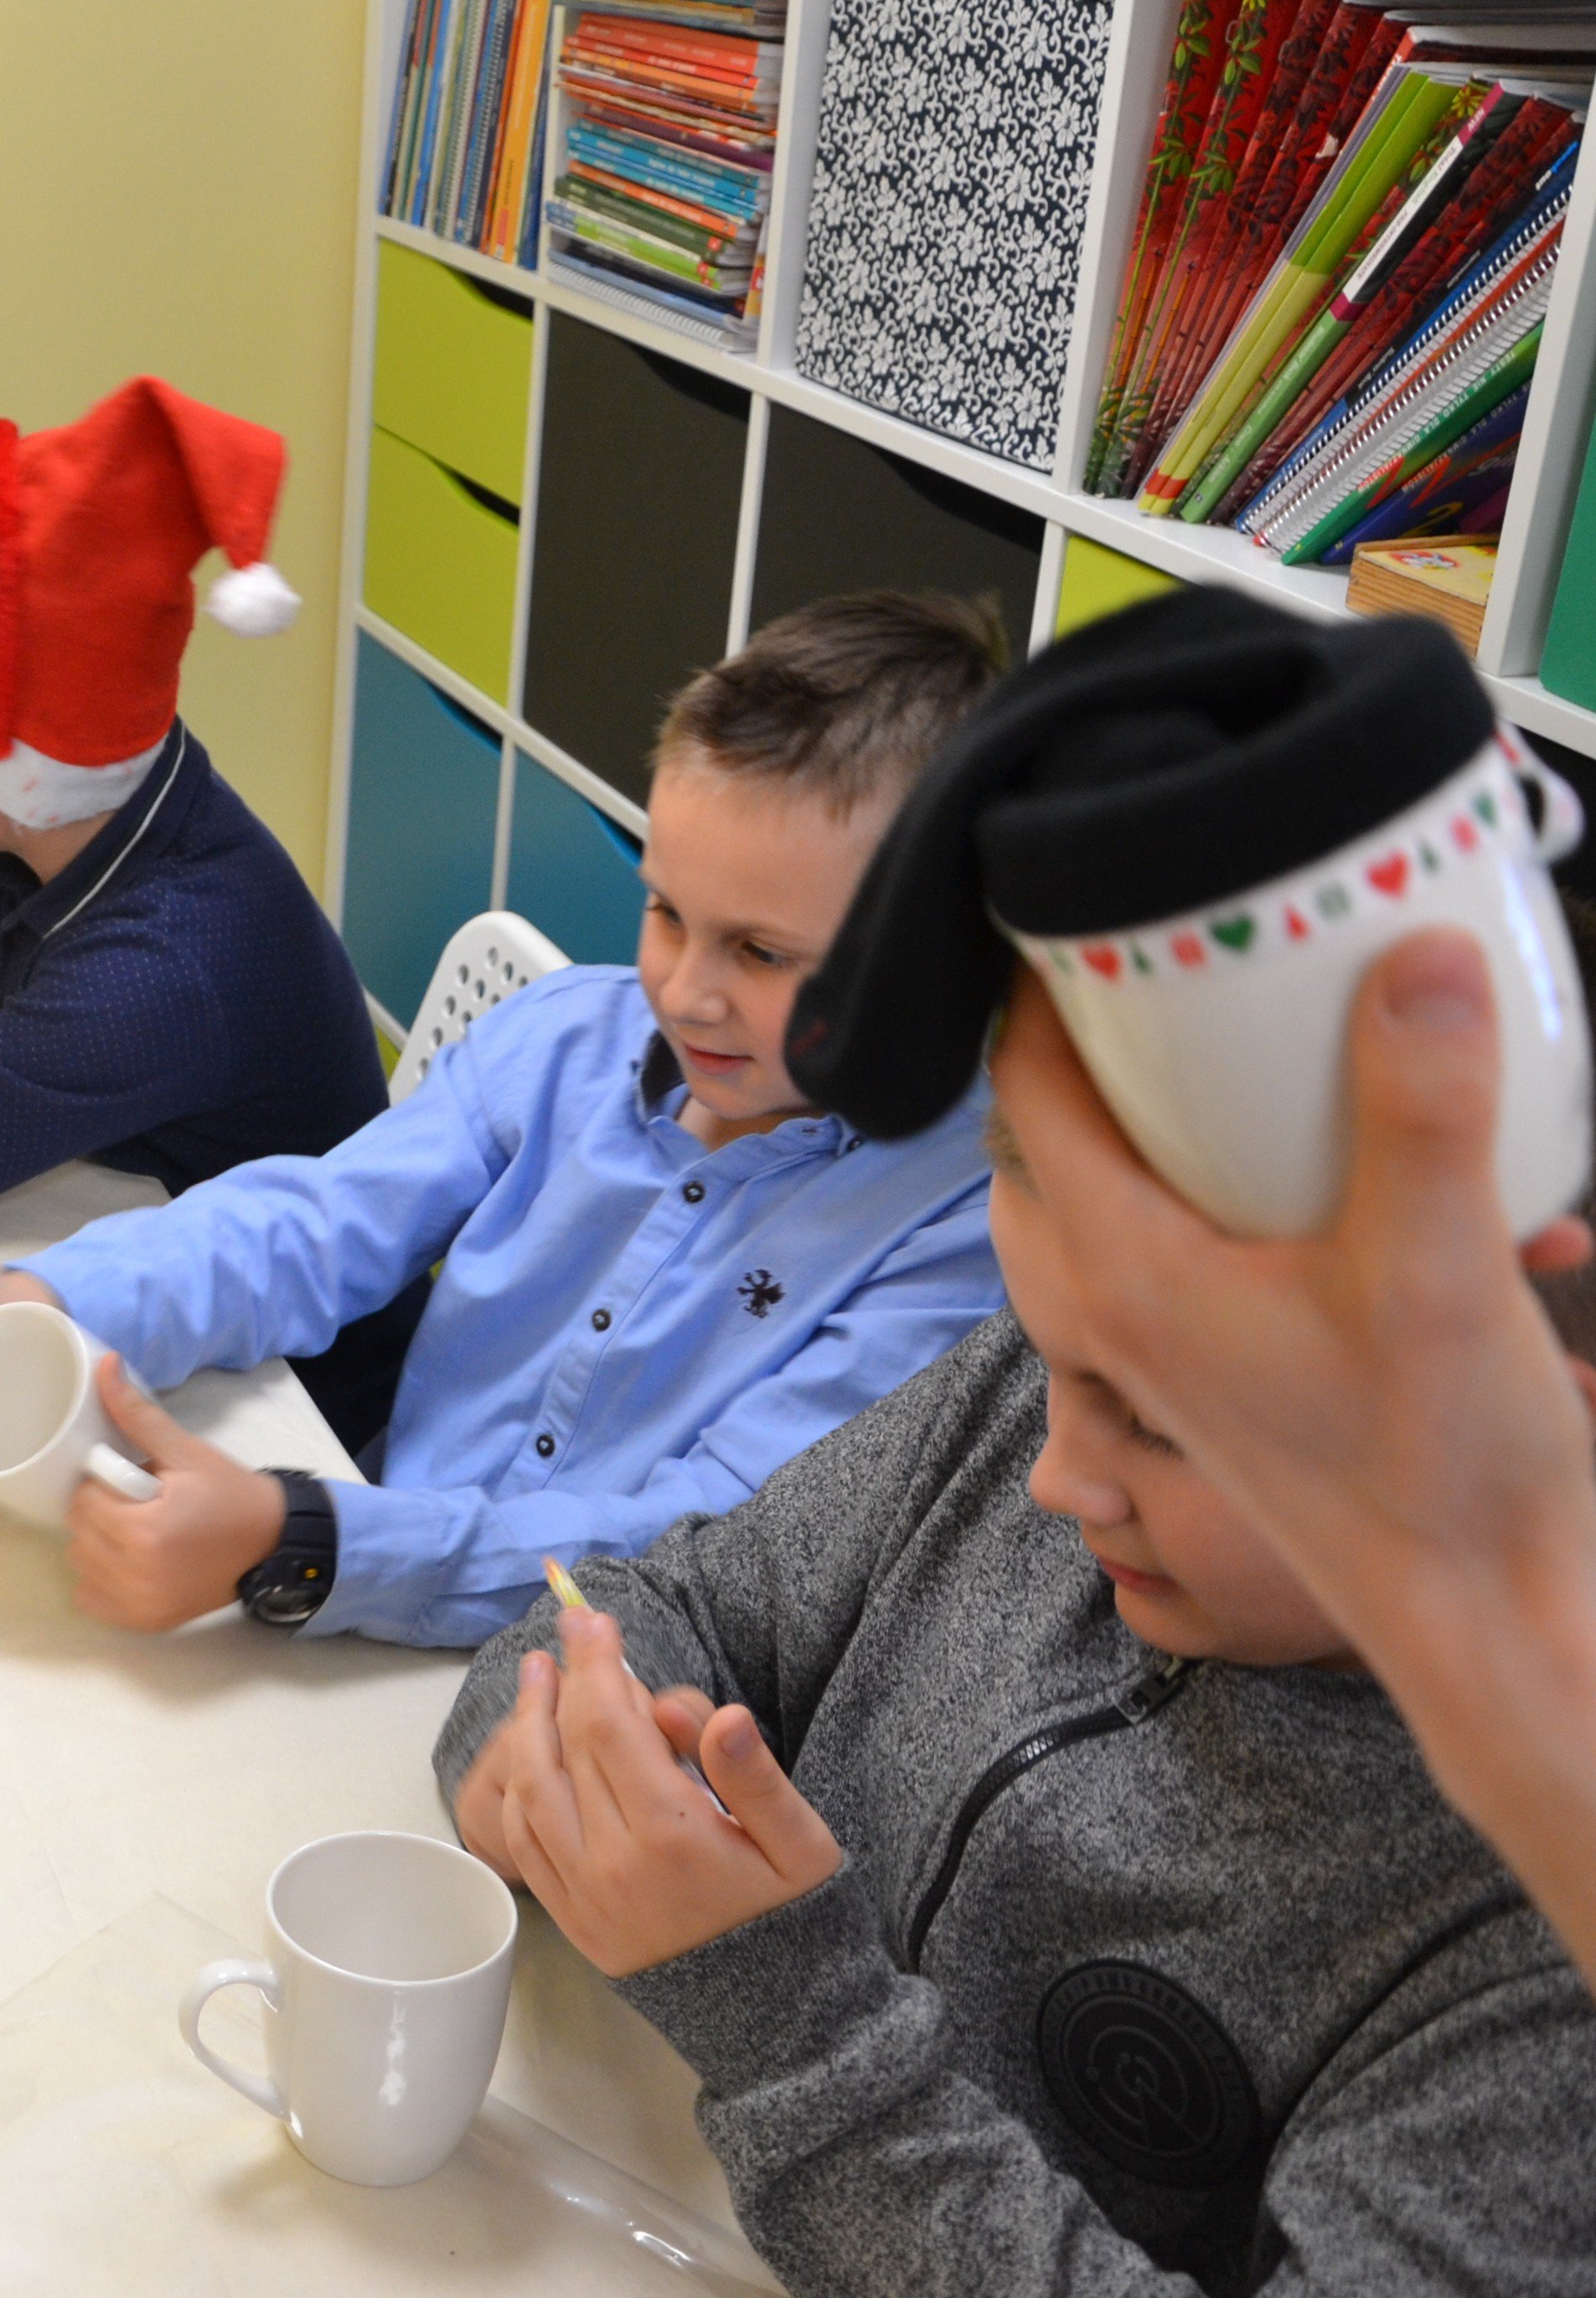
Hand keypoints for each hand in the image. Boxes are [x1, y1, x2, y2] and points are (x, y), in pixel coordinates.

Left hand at [66, 1354, 287, 1628]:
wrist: (271, 1543)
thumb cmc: (229, 1493)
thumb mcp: (185, 1451)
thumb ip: (138, 1415)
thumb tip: (105, 1365)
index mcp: (146, 1533)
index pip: (84, 1501)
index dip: (100, 1485)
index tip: (128, 1481)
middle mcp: (138, 1576)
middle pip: (78, 1534)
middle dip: (98, 1512)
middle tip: (133, 1503)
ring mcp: (141, 1605)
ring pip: (80, 1565)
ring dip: (96, 1545)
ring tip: (132, 1530)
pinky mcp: (145, 1623)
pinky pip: (91, 1600)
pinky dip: (100, 1580)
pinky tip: (128, 1561)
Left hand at [480, 1608, 837, 1975]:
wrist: (777, 2020)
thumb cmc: (795, 1918)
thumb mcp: (803, 1847)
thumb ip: (756, 1779)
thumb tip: (720, 1715)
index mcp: (672, 1835)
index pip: (610, 1723)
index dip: (597, 1663)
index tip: (594, 1619)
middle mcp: (613, 1863)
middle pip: (567, 1745)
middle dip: (567, 1679)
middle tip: (573, 1633)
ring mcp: (583, 1894)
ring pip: (530, 1787)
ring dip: (528, 1724)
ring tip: (539, 1677)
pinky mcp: (571, 1919)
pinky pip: (523, 1839)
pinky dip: (519, 1785)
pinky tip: (533, 1750)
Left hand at [991, 936, 1595, 1970]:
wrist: (1491, 1622)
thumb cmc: (1442, 1473)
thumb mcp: (1441, 1269)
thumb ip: (1425, 1110)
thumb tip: (1417, 951)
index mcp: (1123, 1268)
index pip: (1024, 1089)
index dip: (1035, 984)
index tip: (1079, 893)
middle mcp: (1121, 1301)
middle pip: (1066, 1126)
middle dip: (1107, 1030)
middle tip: (1174, 936)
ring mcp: (1171, 1337)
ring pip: (1133, 1180)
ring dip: (1178, 1104)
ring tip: (1253, 1018)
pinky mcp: (1233, 1360)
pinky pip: (1200, 1233)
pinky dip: (1240, 1173)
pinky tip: (1346, 1139)